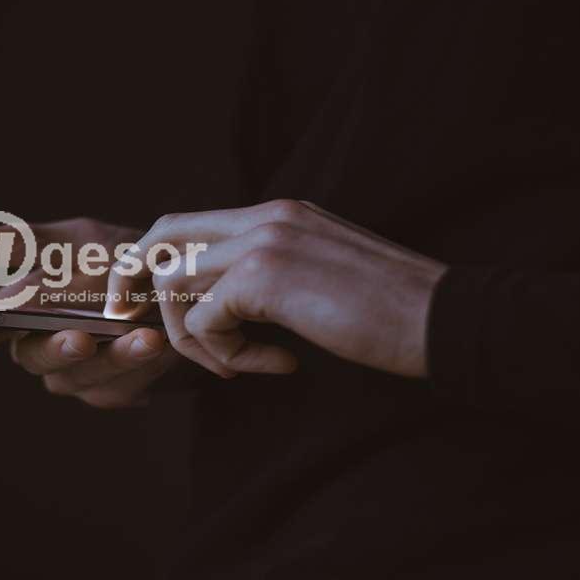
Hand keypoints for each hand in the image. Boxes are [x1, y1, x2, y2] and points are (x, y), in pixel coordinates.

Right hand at [0, 217, 179, 408]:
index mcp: (16, 310)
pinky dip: (142, 367)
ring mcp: (72, 373)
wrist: (182, 286)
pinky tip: (163, 347)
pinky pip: (118, 388)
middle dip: (58, 348)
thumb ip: (22, 244)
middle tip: (83, 337)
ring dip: (114, 358)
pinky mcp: (109, 390)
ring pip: (79, 377)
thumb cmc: (116, 258)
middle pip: (31, 358)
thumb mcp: (75, 242)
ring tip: (147, 336)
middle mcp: (36, 346)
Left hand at [105, 200, 446, 378]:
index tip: (143, 303)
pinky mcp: (266, 278)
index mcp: (278, 213)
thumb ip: (272, 275)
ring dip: (194, 337)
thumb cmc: (391, 311)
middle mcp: (264, 217)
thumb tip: (220, 304)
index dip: (152, 261)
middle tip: (140, 330)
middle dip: (137, 284)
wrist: (443, 318)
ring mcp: (264, 242)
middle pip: (161, 237)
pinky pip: (205, 320)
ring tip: (238, 364)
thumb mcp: (322, 275)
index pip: (185, 222)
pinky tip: (274, 365)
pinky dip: (225, 356)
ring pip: (176, 283)